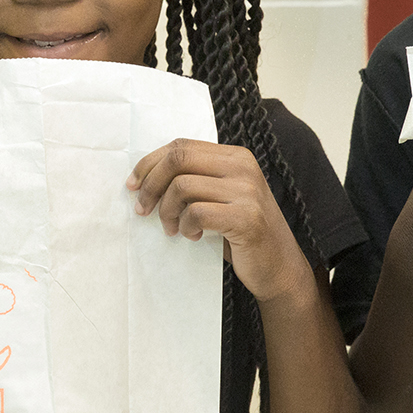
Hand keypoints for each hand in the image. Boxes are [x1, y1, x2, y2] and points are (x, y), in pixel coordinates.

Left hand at [127, 140, 312, 307]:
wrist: (279, 265)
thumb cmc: (241, 232)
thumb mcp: (222, 196)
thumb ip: (197, 179)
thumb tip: (146, 177)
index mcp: (236, 156)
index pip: (181, 146)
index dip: (150, 163)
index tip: (133, 186)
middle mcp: (243, 167)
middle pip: (178, 159)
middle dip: (151, 184)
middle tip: (143, 209)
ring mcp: (247, 191)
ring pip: (182, 186)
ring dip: (167, 211)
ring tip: (173, 228)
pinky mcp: (246, 217)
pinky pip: (196, 213)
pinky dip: (186, 226)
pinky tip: (194, 236)